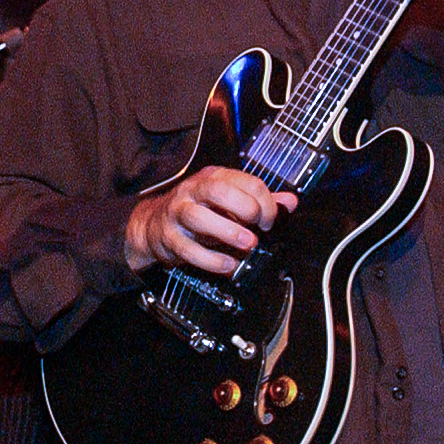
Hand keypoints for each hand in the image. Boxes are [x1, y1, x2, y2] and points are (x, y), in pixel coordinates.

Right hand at [126, 167, 296, 275]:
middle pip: (219, 191)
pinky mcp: (169, 238)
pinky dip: (212, 260)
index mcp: (213, 178)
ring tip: (248, 245)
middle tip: (260, 228)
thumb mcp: (228, 200)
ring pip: (198, 217)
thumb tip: (290, 201)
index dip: (266, 202)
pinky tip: (229, 265)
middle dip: (246, 209)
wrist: (153, 224)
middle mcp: (193, 191)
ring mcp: (178, 214)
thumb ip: (259, 201)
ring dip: (228, 232)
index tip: (269, 221)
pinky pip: (189, 249)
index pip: (245, 181)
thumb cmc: (198, 211)